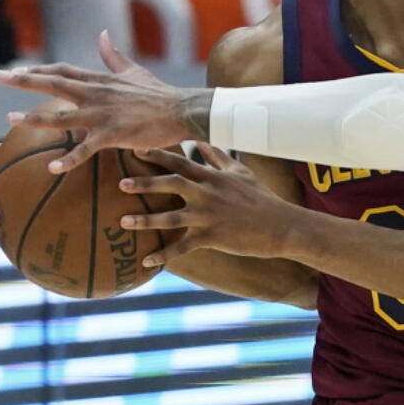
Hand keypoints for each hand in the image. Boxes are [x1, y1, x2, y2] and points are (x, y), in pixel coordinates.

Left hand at [0, 31, 211, 172]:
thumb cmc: (161, 94)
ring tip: (9, 119)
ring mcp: (103, 114)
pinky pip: (85, 149)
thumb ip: (114, 56)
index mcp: (101, 81)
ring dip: (33, 118)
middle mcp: (97, 94)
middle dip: (25, 80)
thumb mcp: (134, 72)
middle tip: (0, 76)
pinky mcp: (113, 134)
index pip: (63, 71)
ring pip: (61, 116)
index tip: (17, 71)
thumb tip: (102, 34)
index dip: (39, 70)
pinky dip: (68, 159)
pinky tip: (52, 168)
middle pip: (54, 84)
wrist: (183, 110)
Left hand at [119, 143, 302, 267]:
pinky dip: (164, 254)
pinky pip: (183, 247)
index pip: (181, 162)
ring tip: (123, 221)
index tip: (135, 150)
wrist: (282, 225)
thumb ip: (219, 159)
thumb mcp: (241, 174)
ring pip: (172, 217)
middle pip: (172, 184)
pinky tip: (146, 261)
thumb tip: (203, 143)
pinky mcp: (213, 237)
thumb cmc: (261, 198)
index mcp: (213, 177)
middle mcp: (208, 194)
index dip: (158, 155)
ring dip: (146, 220)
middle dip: (145, 183)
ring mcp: (210, 216)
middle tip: (120, 183)